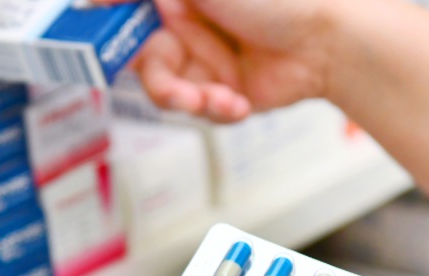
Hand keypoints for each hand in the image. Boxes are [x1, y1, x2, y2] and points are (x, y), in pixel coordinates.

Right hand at [104, 0, 341, 120]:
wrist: (331, 40)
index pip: (125, 11)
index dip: (108, 28)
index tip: (98, 43)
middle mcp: (187, 25)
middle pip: (141, 59)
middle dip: (158, 80)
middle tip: (175, 90)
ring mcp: (205, 60)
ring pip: (167, 91)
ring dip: (187, 101)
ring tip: (213, 101)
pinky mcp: (224, 92)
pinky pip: (200, 111)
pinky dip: (217, 112)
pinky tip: (239, 103)